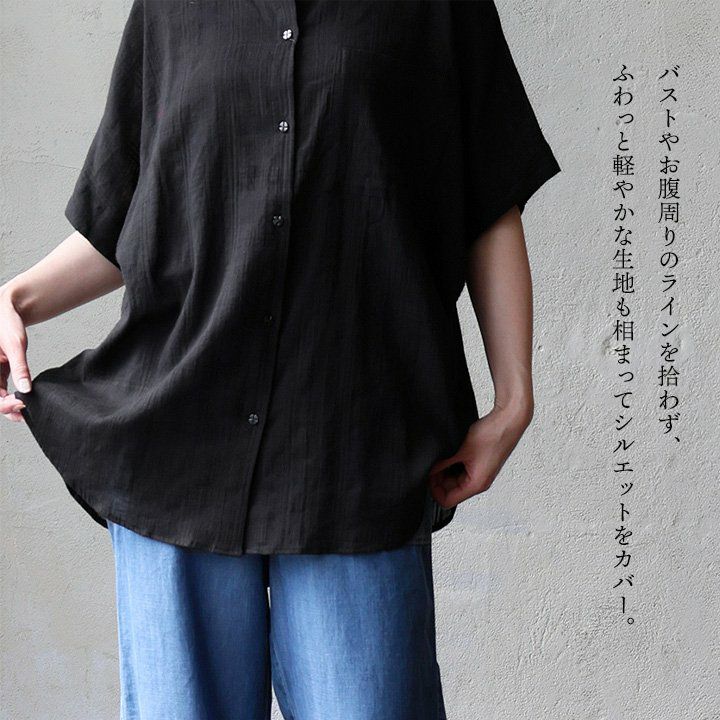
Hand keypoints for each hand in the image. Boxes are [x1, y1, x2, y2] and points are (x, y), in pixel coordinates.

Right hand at [0, 286, 30, 422]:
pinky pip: (2, 389)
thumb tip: (26, 389)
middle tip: (26, 411)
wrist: (8, 308)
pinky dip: (13, 396)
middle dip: (7, 408)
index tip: (21, 403)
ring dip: (10, 404)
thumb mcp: (15, 345)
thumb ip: (20, 368)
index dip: (4, 404)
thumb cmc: (6, 322)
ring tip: (27, 408)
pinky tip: (25, 399)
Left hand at [427, 402, 532, 508]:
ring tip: (440, 457)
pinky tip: (449, 453)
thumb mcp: (461, 450)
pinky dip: (453, 465)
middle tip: (432, 464)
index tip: (428, 477)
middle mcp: (479, 482)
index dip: (434, 491)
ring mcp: (480, 473)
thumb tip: (430, 471)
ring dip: (445, 471)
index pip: (448, 501)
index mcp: (476, 484)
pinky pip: (462, 471)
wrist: (508, 421)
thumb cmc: (493, 435)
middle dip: (438, 480)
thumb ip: (444, 463)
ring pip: (455, 481)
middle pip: (450, 491)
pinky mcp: (480, 464)